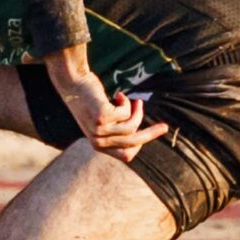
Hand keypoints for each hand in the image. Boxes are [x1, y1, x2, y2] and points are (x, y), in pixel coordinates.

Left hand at [49, 63, 169, 163]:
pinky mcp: (102, 117)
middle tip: (165, 127)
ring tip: (132, 100)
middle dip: (151, 134)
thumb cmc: (90, 101)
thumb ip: (117, 131)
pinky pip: (126, 112)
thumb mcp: (103, 121)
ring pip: (132, 126)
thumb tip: (142, 138)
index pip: (127, 155)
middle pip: (133, 143)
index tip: (151, 133)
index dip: (140, 144)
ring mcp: (99, 130)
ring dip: (136, 111)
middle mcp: (98, 142)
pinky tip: (118, 95)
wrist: (74, 84)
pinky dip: (126, 101)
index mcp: (98, 146)